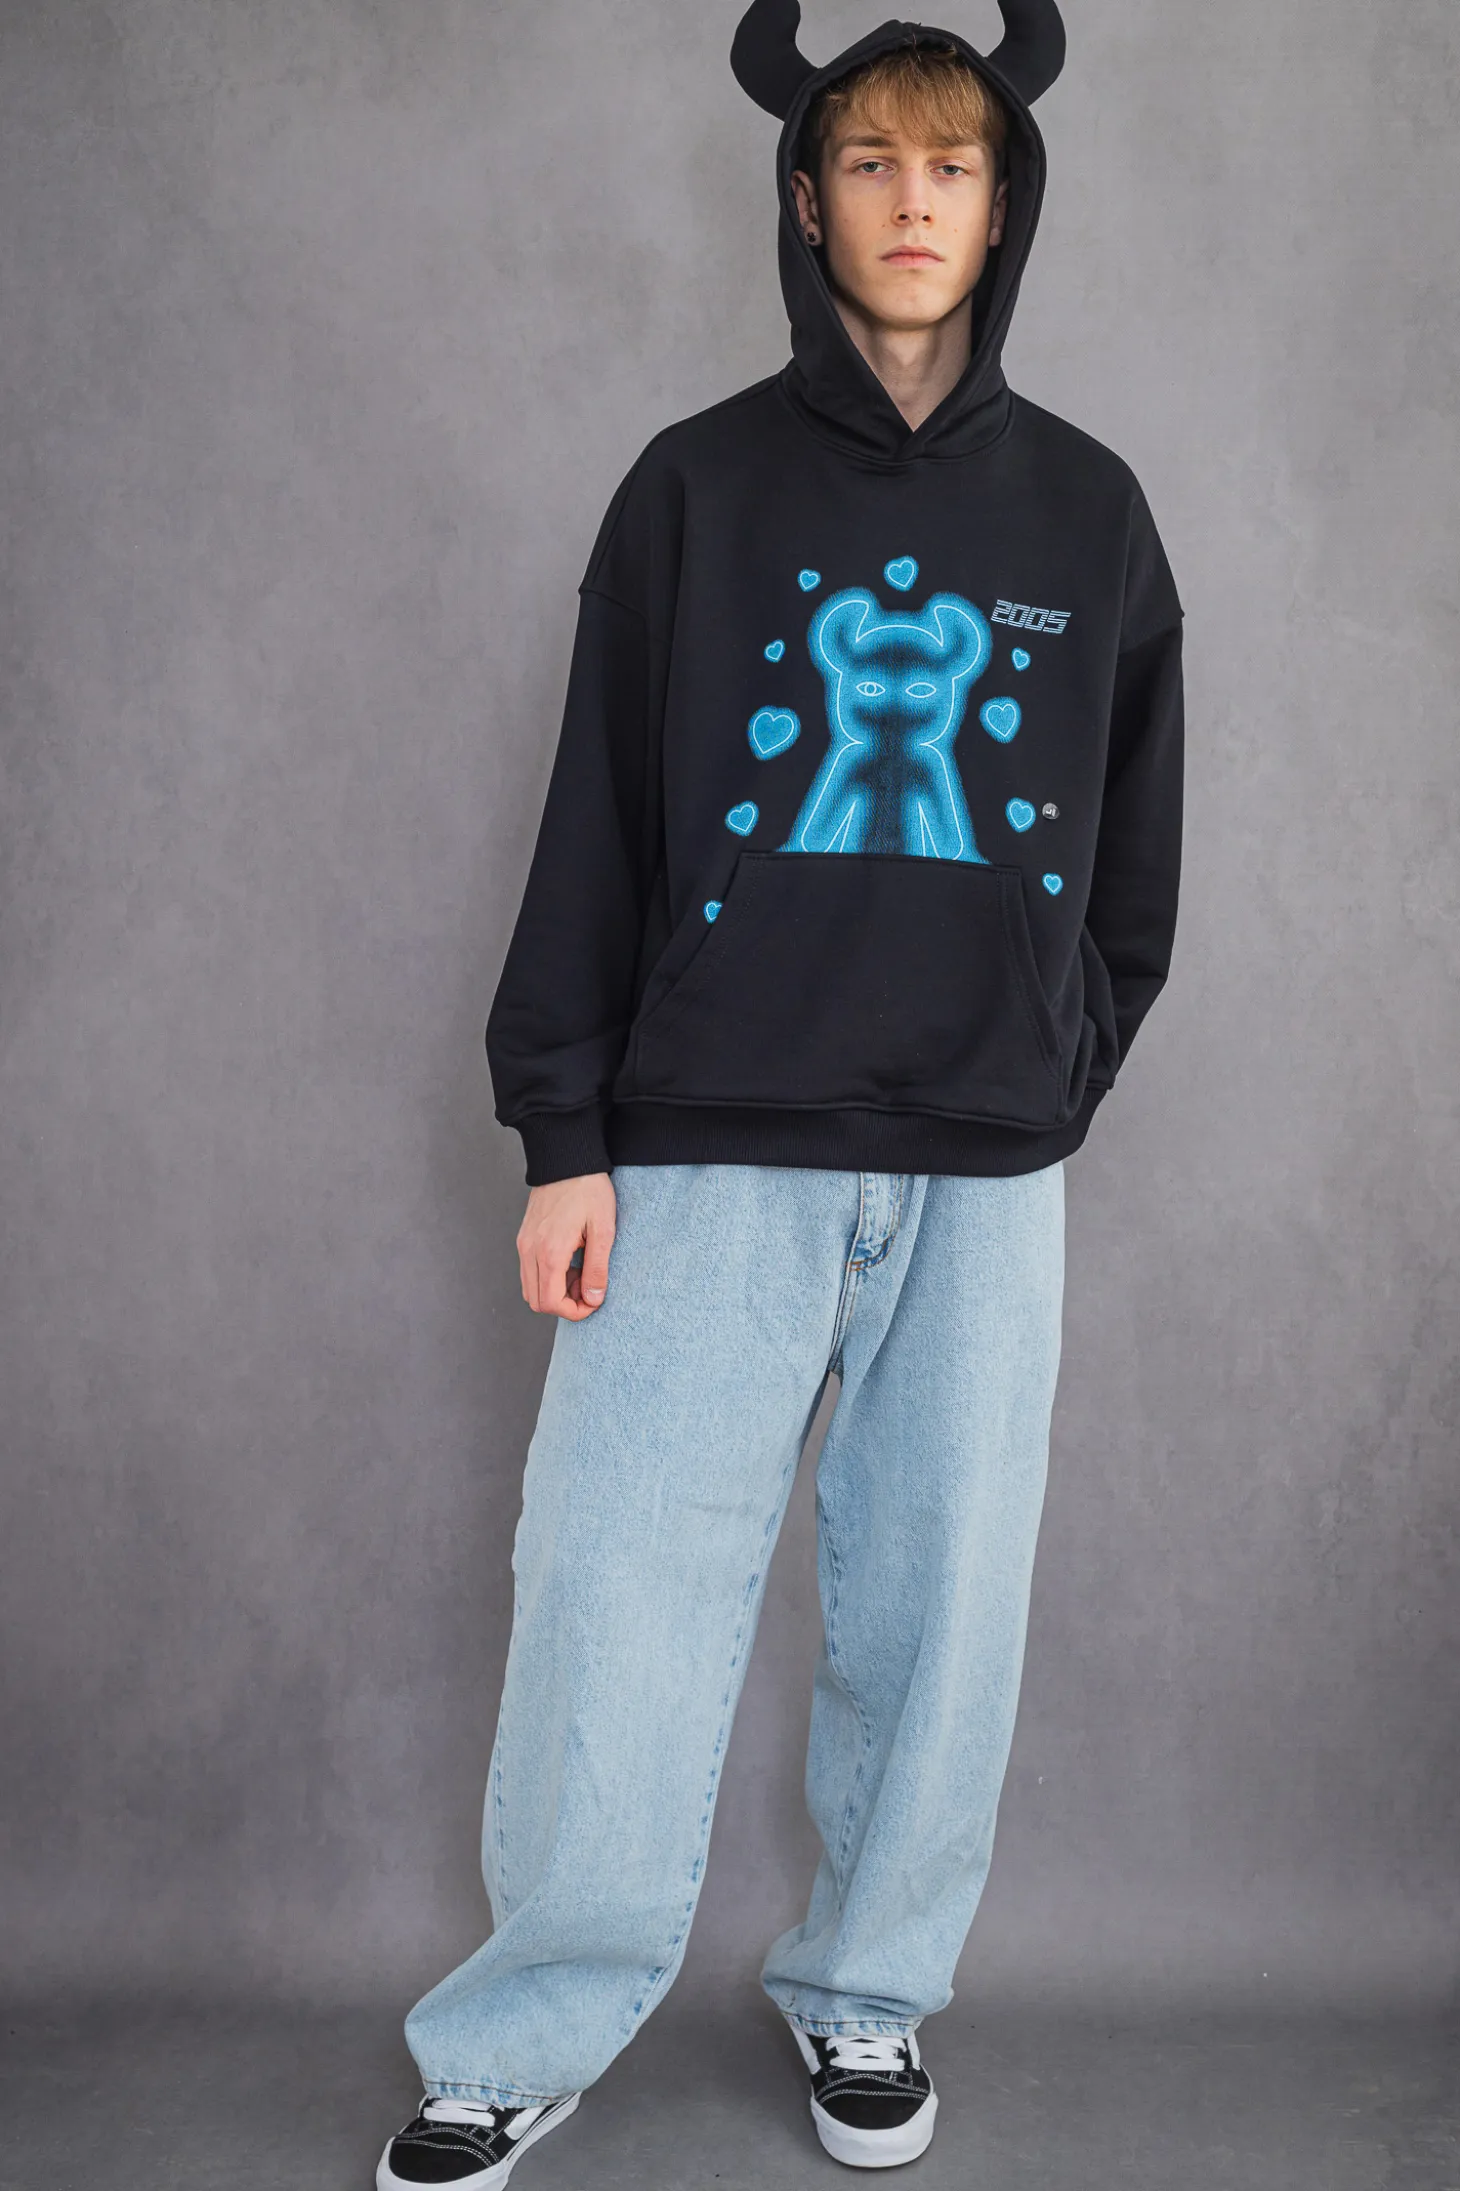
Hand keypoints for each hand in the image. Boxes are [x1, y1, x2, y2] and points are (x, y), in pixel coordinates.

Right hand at [516, 1173, 616, 1319]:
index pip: (551, 1303)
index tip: (593, 1302)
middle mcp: (530, 1251)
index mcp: (550, 1251)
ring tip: (580, 1274)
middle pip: (537, 1302)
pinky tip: (569, 1263)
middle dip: (564, 1304)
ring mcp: (523, 1244)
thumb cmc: (589, 1190)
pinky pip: (529, 1272)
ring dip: (555, 1292)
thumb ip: (597, 1268)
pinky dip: (547, 1278)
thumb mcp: (603, 1229)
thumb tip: (593, 1299)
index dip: (574, 1312)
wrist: (567, 1159)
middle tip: (588, 1288)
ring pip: (530, 1289)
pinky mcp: (524, 1238)